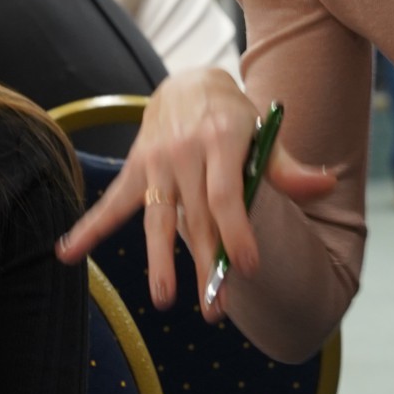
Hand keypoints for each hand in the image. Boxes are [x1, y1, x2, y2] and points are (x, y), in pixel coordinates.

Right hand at [55, 68, 336, 318]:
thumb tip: (327, 185)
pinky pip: (111, 203)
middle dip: (206, 265)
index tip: (248, 268)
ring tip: (163, 300)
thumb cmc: (234, 115)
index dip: (237, 233)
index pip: (227, 195)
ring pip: (157, 220)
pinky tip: (66, 253)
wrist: (188, 82)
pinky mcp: (134, 170)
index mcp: (221, 139)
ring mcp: (155, 162)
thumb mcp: (264, 129)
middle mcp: (184, 151)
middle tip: (217, 311)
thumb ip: (289, 165)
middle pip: (196, 218)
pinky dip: (88, 228)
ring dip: (160, 262)